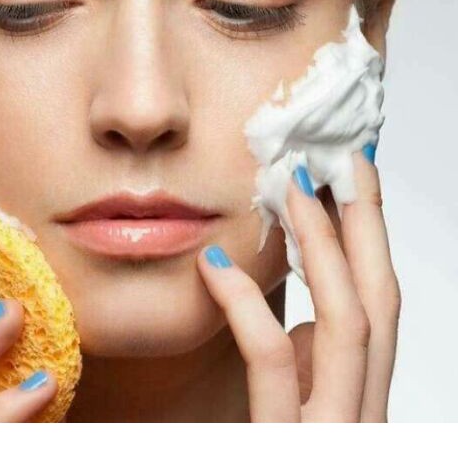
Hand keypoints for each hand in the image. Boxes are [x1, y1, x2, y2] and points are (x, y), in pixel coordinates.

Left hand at [197, 149, 400, 421]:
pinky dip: (245, 303)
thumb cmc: (257, 452)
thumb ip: (308, 371)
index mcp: (358, 399)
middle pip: (378, 302)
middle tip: (341, 159)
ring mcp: (331, 432)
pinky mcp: (283, 444)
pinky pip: (273, 359)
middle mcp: (359, 416)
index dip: (370, 238)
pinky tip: (214, 262)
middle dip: (364, 221)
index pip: (376, 306)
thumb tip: (305, 324)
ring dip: (321, 244)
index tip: (352, 179)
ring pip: (346, 322)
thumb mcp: (289, 413)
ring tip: (291, 186)